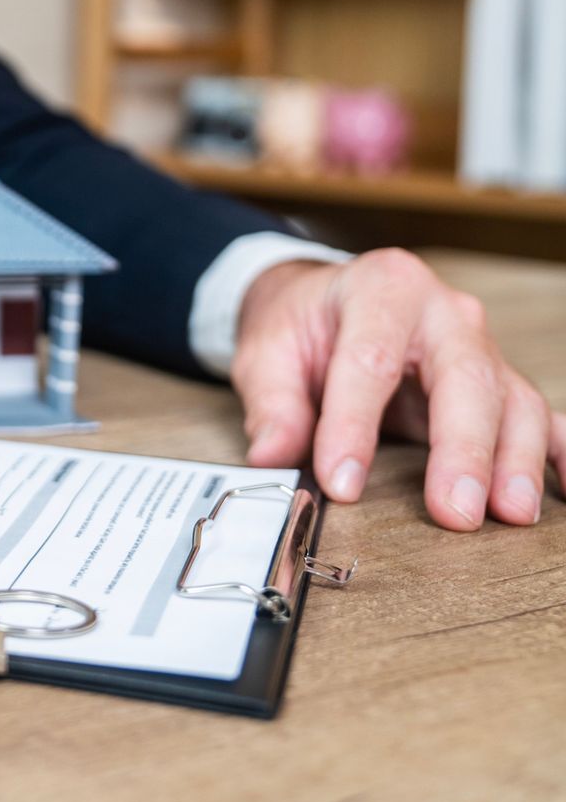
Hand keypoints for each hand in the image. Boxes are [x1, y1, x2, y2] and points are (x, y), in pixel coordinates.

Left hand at [232, 248, 564, 530]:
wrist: (321, 303)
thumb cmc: (299, 325)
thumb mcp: (264, 352)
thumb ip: (272, 404)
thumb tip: (272, 456)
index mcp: (382, 288)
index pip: (370, 362)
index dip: (355, 427)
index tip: (341, 484)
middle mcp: (444, 311)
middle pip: (466, 377)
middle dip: (463, 449)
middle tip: (454, 512)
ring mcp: (481, 345)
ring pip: (512, 400)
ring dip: (515, 460)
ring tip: (509, 514)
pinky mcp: (498, 380)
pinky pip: (540, 415)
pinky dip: (556, 452)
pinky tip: (561, 490)